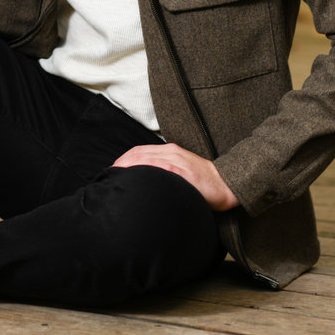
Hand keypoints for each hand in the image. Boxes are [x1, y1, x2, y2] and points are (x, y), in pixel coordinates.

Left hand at [112, 143, 239, 210]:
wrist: (226, 183)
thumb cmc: (203, 181)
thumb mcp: (181, 170)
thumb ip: (164, 171)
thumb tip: (146, 180)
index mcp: (169, 151)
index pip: (139, 151)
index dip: (123, 160)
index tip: (112, 171)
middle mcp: (171, 153)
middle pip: (138, 154)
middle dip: (120, 165)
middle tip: (108, 177)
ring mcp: (177, 161)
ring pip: (146, 159)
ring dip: (128, 167)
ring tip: (115, 178)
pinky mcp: (184, 172)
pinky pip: (162, 168)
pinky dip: (146, 169)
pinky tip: (136, 177)